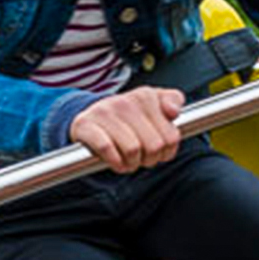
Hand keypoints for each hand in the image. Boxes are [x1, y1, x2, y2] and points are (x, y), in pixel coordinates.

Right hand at [68, 87, 182, 173]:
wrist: (90, 119)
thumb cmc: (128, 118)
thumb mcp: (154, 104)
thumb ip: (173, 100)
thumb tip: (173, 111)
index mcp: (145, 96)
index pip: (171, 137)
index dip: (166, 152)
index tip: (158, 150)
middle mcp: (124, 101)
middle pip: (154, 146)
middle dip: (149, 159)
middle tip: (141, 158)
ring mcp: (104, 112)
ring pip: (132, 149)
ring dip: (131, 163)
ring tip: (128, 160)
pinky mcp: (85, 124)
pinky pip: (106, 148)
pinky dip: (114, 161)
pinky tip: (115, 161)